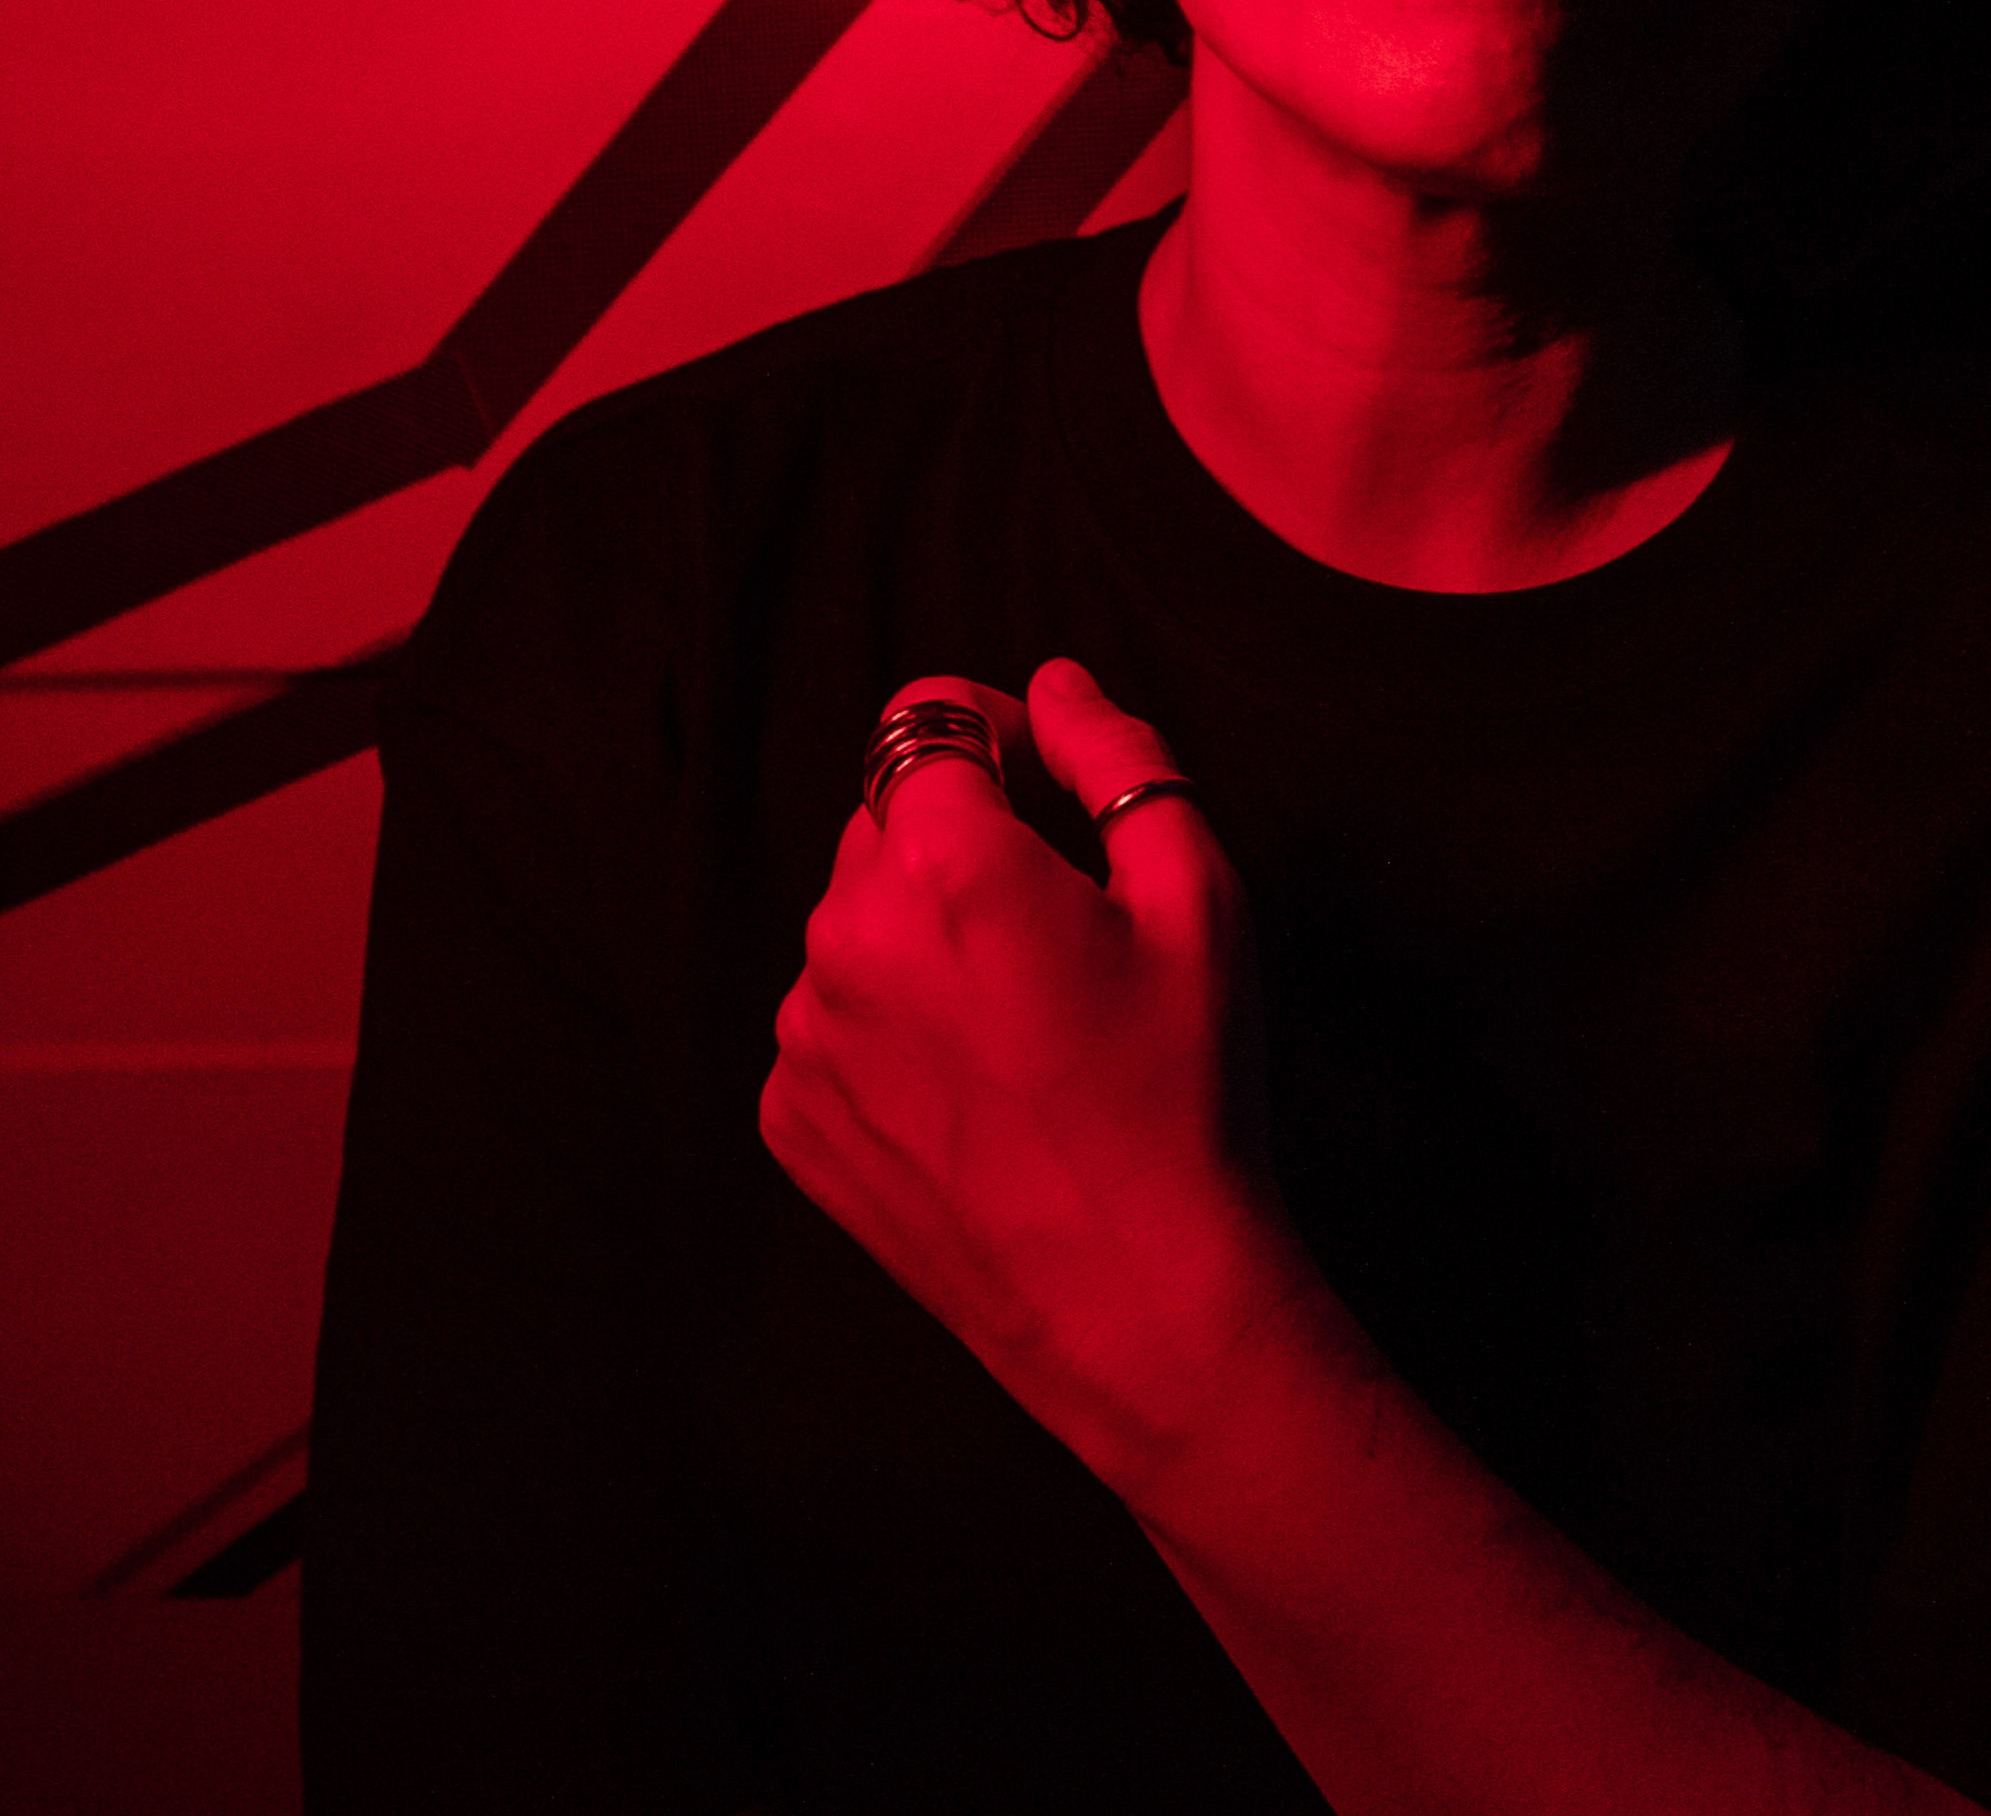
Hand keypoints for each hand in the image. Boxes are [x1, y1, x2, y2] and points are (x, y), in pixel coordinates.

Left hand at [762, 658, 1301, 1482]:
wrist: (1136, 1298)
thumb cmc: (1184, 1094)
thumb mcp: (1199, 898)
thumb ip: (1121, 760)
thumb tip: (1055, 692)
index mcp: (944, 860)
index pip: (923, 718)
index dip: (991, 730)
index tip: (1040, 780)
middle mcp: (847, 935)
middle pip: (883, 822)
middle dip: (956, 842)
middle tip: (1055, 933)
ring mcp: (806, 1034)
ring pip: (855, 928)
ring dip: (919, 941)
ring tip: (1019, 1029)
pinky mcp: (792, 1117)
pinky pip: (832, 1027)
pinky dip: (889, 1035)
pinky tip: (977, 1093)